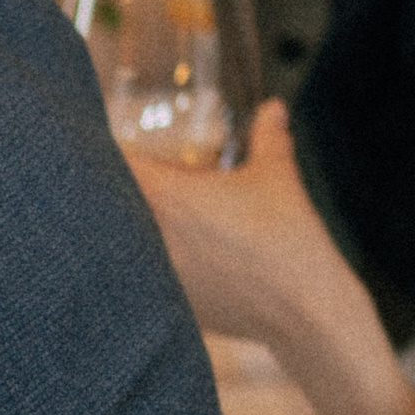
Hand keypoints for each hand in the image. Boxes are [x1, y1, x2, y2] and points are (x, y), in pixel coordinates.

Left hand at [131, 101, 378, 371]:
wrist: (305, 307)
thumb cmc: (289, 236)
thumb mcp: (277, 175)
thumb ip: (268, 135)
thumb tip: (273, 108)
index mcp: (166, 196)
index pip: (114, 166)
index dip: (112, 154)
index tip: (125, 151)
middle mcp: (149, 237)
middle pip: (110, 207)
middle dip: (123, 193)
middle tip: (145, 184)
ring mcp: (154, 277)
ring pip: (125, 246)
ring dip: (137, 232)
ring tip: (173, 226)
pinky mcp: (167, 307)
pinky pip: (147, 279)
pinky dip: (154, 266)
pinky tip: (187, 261)